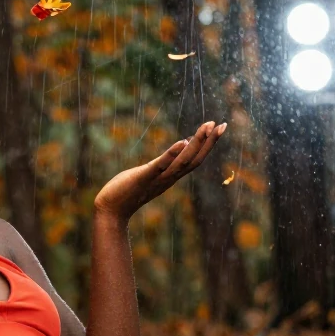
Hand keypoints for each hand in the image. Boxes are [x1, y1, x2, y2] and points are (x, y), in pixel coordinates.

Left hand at [94, 120, 226, 218]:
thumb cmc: (129, 190)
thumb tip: (183, 145)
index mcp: (171, 176)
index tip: (220, 127)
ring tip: (207, 127)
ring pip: (182, 161)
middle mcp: (168, 178)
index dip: (208, 144)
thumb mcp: (152, 173)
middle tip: (222, 125)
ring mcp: (157, 179)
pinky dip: (171, 154)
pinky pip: (160, 166)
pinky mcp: (143, 178)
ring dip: (196, 144)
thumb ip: (167, 163)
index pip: (195, 159)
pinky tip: (181, 142)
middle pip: (194, 160)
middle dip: (209, 142)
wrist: (111, 210)